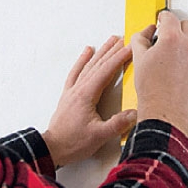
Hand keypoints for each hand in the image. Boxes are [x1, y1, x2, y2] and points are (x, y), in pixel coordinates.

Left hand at [42, 37, 136, 167]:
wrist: (52, 148)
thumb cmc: (72, 142)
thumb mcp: (99, 136)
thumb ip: (117, 124)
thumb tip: (135, 113)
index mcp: (86, 95)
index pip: (106, 71)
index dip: (120, 58)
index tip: (131, 47)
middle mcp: (78, 89)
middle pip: (98, 64)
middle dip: (112, 50)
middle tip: (125, 39)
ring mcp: (72, 91)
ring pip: (88, 66)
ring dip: (100, 52)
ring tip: (110, 41)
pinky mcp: (69, 95)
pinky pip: (76, 72)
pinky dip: (82, 61)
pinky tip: (86, 53)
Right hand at [131, 10, 187, 135]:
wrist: (165, 111)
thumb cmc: (152, 89)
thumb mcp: (138, 59)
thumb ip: (140, 39)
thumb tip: (145, 32)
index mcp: (171, 38)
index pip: (169, 17)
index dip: (163, 19)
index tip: (163, 21)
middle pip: (187, 25)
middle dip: (177, 30)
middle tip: (170, 39)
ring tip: (180, 53)